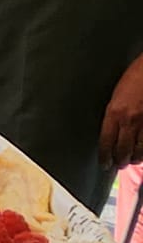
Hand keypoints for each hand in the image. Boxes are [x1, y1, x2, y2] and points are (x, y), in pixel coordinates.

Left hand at [100, 53, 142, 172]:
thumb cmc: (135, 78)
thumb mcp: (116, 95)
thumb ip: (114, 114)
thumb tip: (111, 131)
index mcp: (114, 112)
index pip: (105, 142)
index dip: (104, 156)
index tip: (104, 163)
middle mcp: (129, 120)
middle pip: (122, 149)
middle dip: (119, 161)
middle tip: (118, 165)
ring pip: (139, 150)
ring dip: (134, 158)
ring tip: (131, 161)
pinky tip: (142, 153)